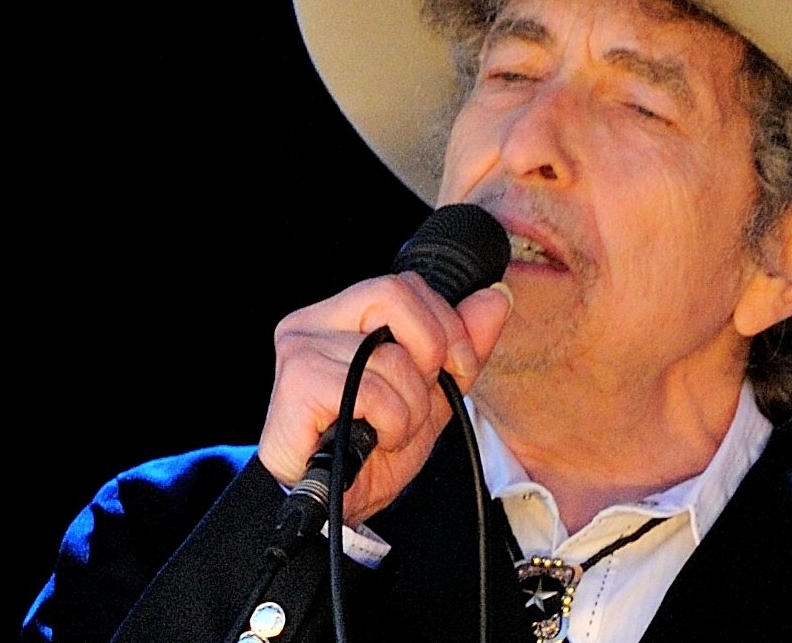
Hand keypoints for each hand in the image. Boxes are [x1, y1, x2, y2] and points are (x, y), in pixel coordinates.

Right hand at [258, 272, 512, 526]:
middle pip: (393, 295)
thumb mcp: (433, 394)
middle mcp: (311, 323)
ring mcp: (299, 350)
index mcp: (340, 316)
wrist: (334, 506)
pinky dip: (391, 424)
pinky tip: (375, 441)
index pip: (404, 285)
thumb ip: (464, 346)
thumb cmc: (373, 449)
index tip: (456, 369)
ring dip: (411, 408)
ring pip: (390, 357)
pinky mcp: (296, 386)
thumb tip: (496, 296)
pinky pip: (372, 391)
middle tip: (422, 398)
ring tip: (392, 431)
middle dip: (430, 353)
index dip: (446, 325)